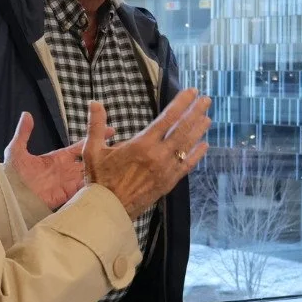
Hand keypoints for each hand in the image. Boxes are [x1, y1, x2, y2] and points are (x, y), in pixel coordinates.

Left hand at [4, 112, 113, 209]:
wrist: (10, 197)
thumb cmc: (12, 175)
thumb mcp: (16, 151)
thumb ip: (23, 133)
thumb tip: (26, 114)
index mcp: (58, 158)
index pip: (81, 146)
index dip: (95, 138)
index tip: (111, 131)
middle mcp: (66, 170)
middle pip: (90, 161)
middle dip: (104, 156)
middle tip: (123, 151)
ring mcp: (68, 184)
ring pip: (90, 176)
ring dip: (102, 172)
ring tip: (120, 168)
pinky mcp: (67, 197)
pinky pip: (84, 191)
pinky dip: (94, 188)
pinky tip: (107, 184)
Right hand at [84, 90, 211, 217]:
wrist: (109, 209)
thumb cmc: (99, 180)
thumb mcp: (92, 150)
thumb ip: (96, 125)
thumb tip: (94, 102)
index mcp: (142, 144)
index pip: (167, 118)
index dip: (181, 103)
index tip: (192, 92)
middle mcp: (158, 155)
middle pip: (182, 129)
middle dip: (195, 113)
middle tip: (207, 100)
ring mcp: (166, 169)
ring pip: (187, 146)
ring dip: (198, 131)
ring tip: (208, 118)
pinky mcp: (169, 182)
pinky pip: (186, 166)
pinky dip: (197, 155)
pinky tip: (204, 146)